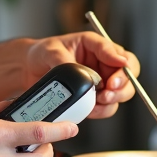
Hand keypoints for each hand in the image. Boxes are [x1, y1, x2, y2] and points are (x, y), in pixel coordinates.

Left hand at [24, 32, 139, 118]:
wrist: (28, 70)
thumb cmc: (41, 53)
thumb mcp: (51, 51)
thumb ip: (66, 60)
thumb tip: (81, 73)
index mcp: (94, 45)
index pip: (116, 51)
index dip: (121, 61)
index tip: (120, 67)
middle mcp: (101, 63)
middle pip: (128, 73)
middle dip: (122, 84)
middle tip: (109, 91)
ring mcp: (100, 81)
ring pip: (120, 92)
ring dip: (113, 99)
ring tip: (99, 101)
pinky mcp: (93, 98)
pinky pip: (106, 107)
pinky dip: (101, 110)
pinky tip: (91, 109)